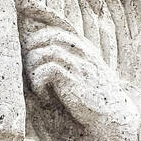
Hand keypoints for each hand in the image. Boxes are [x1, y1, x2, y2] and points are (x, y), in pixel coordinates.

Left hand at [23, 22, 138, 130]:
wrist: (113, 116)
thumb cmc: (98, 96)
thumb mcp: (92, 71)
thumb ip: (78, 58)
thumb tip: (53, 52)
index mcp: (85, 48)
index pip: (61, 25)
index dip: (41, 25)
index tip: (28, 31)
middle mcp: (82, 52)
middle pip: (49, 35)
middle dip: (32, 46)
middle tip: (28, 64)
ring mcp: (79, 65)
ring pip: (45, 52)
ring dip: (32, 67)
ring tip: (35, 83)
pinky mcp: (73, 80)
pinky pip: (47, 70)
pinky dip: (38, 82)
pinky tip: (43, 95)